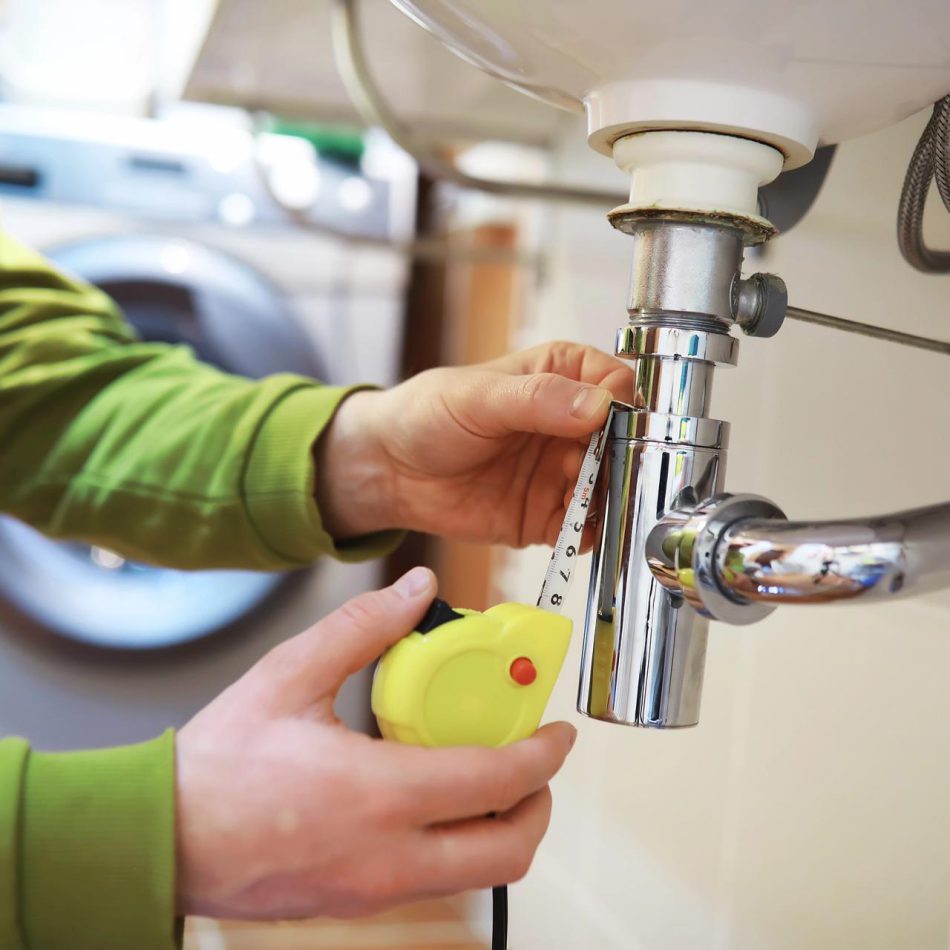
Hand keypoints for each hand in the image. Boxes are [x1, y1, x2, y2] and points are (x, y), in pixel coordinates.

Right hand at [175, 567, 575, 919]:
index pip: (494, 782)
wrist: (161, 839)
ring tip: (487, 775)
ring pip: (475, 874)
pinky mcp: (358, 902)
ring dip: (500, 827)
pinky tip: (430, 796)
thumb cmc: (218, 764)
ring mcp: (374, 891)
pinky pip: (434, 880)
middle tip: (534, 763)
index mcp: (378, 797)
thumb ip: (362, 627)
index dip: (542, 756)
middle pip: (507, 852)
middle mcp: (387, 858)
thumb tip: (418, 590)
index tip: (560, 733)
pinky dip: (456, 842)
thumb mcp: (289, 675)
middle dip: (539, 806)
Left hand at [317, 342, 632, 544]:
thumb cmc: (427, 416)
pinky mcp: (548, 513)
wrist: (390, 470)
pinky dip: (588, 531)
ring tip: (587, 502)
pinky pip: (585, 526)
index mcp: (561, 377)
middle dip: (622, 461)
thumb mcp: (479, 397)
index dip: (624, 406)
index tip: (615, 427)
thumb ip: (538, 400)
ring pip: (610, 487)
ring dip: (608, 499)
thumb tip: (599, 404)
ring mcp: (562, 471)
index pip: (616, 384)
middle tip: (605, 474)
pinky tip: (576, 527)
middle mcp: (569, 424)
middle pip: (623, 442)